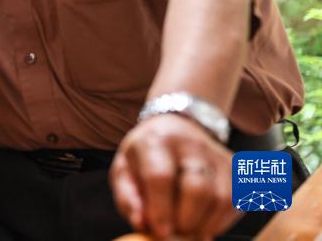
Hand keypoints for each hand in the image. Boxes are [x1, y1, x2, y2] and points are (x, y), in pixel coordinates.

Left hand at [110, 114, 239, 239]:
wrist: (175, 130)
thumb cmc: (145, 157)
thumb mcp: (124, 171)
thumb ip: (129, 199)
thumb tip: (142, 223)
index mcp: (157, 141)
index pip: (160, 177)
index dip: (160, 210)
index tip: (160, 231)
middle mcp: (192, 144)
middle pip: (197, 189)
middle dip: (185, 220)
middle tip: (174, 233)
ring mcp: (218, 156)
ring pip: (220, 199)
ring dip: (204, 225)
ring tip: (186, 228)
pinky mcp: (237, 169)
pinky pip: (235, 203)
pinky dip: (219, 222)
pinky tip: (202, 222)